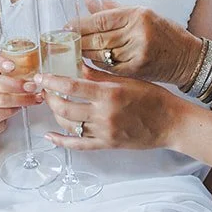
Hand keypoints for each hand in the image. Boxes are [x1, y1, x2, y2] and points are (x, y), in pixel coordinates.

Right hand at [0, 58, 44, 133]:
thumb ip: (3, 69)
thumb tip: (27, 67)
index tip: (12, 66)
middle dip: (16, 84)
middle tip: (31, 85)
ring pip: (2, 100)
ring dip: (22, 99)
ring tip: (34, 97)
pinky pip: (2, 113)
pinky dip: (15, 109)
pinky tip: (20, 106)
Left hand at [34, 65, 188, 149]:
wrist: (170, 123)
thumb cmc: (153, 98)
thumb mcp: (127, 80)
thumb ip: (99, 75)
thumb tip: (76, 66)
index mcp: (109, 94)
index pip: (72, 86)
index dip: (51, 81)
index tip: (40, 76)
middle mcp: (104, 114)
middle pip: (64, 107)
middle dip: (49, 97)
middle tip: (44, 89)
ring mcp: (104, 132)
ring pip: (68, 125)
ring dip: (54, 114)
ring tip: (52, 103)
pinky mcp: (106, 144)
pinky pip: (78, 145)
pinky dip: (61, 141)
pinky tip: (50, 136)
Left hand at [75, 3, 203, 81]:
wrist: (189, 58)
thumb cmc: (166, 34)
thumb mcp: (143, 14)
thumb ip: (114, 9)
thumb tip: (88, 2)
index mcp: (137, 15)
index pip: (101, 19)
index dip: (80, 23)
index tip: (66, 26)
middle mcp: (137, 33)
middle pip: (98, 38)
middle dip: (78, 40)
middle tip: (63, 41)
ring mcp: (137, 53)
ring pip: (101, 55)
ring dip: (83, 54)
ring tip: (71, 52)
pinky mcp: (137, 70)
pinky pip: (109, 68)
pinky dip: (96, 66)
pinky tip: (87, 64)